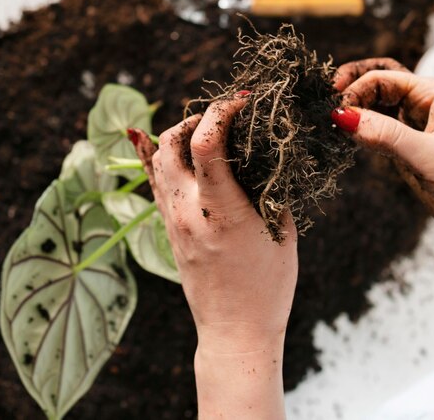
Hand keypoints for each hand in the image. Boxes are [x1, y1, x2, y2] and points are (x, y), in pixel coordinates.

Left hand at [130, 95, 296, 418]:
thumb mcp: (281, 233)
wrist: (234, 331)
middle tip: (224, 115)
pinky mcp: (167, 229)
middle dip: (197, 116)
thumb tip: (263, 155)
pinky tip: (153, 138)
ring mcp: (172, 221)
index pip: (205, 145)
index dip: (221, 112)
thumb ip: (269, 189)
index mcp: (222, 213)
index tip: (241, 103)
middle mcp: (188, 213)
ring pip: (156, 159)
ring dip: (177, 133)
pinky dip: (153, 156)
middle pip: (171, 143)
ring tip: (204, 129)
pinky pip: (152, 182)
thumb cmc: (267, 286)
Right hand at [331, 58, 433, 246]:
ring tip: (330, 125)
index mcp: (433, 95)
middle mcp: (422, 109)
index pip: (383, 78)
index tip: (336, 110)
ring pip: (376, 113)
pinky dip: (361, 136)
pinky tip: (346, 142)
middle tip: (326, 108)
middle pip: (376, 88)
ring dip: (354, 114)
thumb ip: (387, 136)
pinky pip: (379, 138)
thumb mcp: (432, 154)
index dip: (355, 89)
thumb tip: (343, 117)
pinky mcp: (409, 155)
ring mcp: (414, 132)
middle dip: (351, 93)